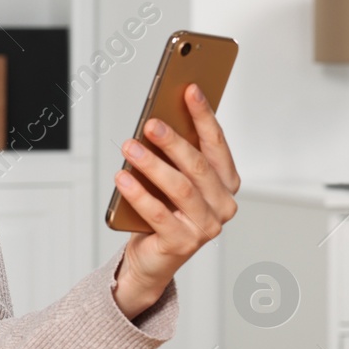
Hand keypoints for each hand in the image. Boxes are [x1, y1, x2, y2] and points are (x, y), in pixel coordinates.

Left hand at [111, 83, 240, 318]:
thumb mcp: (171, 178)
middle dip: (173, 142)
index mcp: (226, 183)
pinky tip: (122, 176)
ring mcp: (206, 227)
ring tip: (129, 147)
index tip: (190, 90)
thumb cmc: (164, 210)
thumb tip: (159, 118)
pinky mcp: (182, 243)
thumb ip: (174, 154)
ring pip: (180, 188)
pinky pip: (158, 213)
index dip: (203, 116)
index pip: (216, 144)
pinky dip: (139, 193)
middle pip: (198, 166)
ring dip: (152, 164)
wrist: (152, 258)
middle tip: (150, 124)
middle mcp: (222, 205)